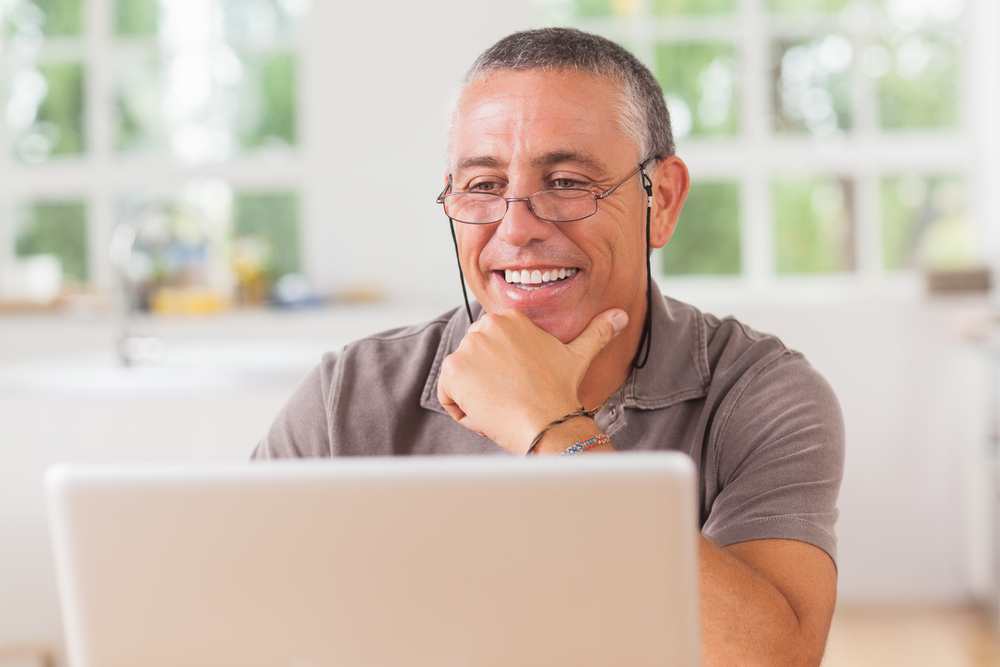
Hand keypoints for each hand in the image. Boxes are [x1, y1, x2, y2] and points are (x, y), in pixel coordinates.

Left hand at [437, 308, 626, 453]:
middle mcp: (484, 326)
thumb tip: (621, 315)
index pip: (489, 347)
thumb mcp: (579, 355)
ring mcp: (466, 348)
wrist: (549, 424)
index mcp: (508, 317)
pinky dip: (463, 412)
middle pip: (473, 362)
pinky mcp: (453, 372)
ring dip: (477, 399)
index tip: (524, 384)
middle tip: (516, 398)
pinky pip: (447, 397)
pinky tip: (489, 415)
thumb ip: (597, 331)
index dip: (504, 371)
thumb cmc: (561, 392)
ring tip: (505, 407)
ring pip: (460, 380)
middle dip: (488, 384)